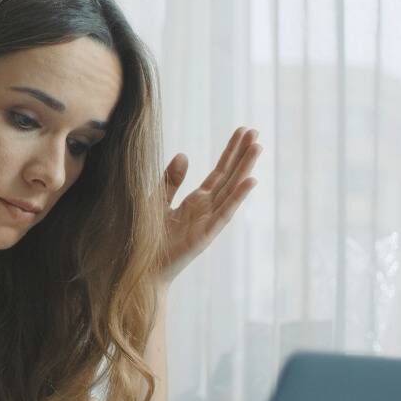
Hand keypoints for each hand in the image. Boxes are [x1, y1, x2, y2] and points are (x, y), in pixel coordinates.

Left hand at [156, 127, 261, 286]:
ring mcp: (209, 221)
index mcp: (196, 202)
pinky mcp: (206, 235)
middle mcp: (207, 209)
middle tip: (255, 132)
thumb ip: (170, 180)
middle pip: (228, 177)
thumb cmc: (148, 239)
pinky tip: (251, 180)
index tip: (242, 132)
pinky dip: (238, 197)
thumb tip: (184, 153)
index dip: (230, 153)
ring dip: (245, 169)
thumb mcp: (156, 200)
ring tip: (258, 147)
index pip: (218, 173)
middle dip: (241, 155)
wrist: (142, 269)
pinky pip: (225, 213)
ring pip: (231, 190)